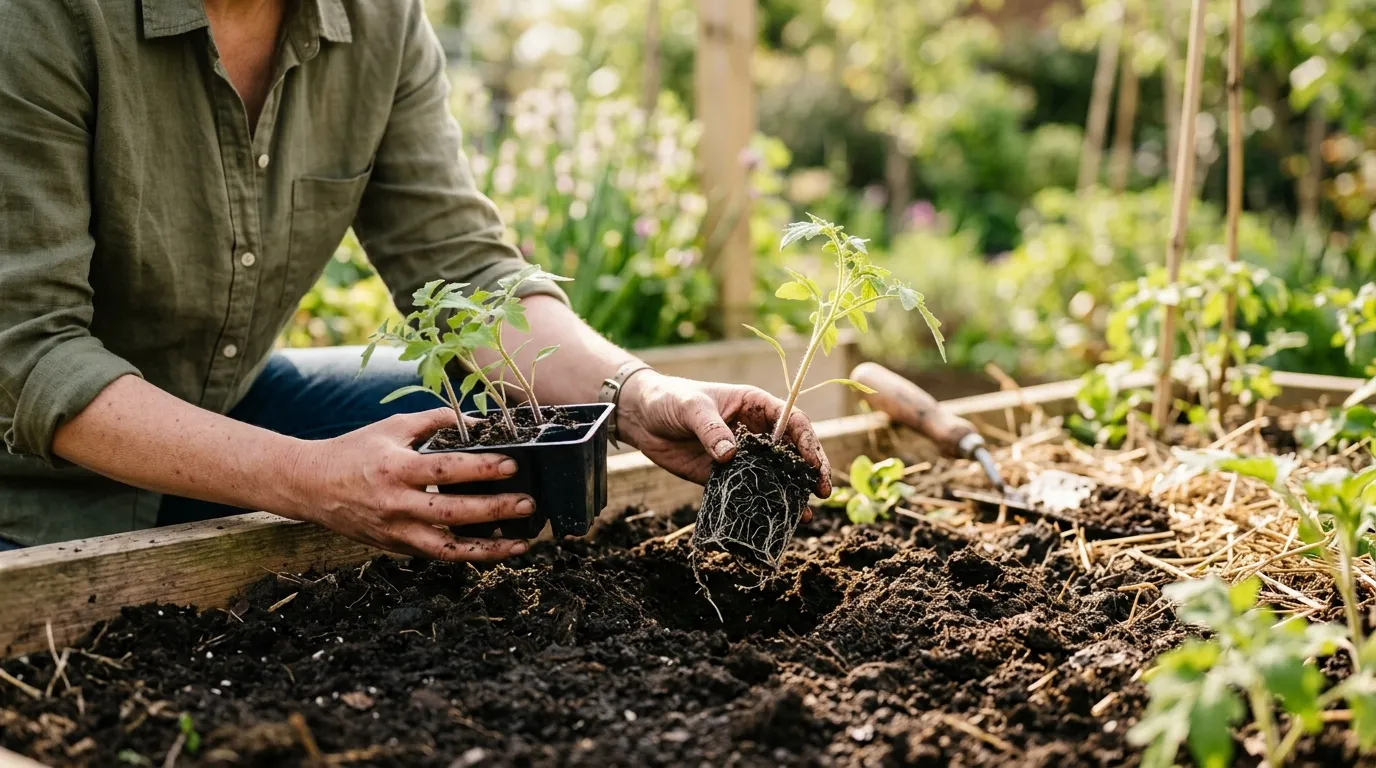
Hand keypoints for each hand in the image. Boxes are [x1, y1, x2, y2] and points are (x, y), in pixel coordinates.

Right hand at [283, 409, 533, 561]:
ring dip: (488, 549)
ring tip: (521, 544)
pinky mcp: (396, 548)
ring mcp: (395, 531)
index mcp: (395, 469)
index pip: (444, 470)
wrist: (311, 486)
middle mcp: (395, 504)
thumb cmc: (355, 452)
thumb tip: (475, 421)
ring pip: (447, 548)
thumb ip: (433, 421)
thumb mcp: (392, 428)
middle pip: (452, 513)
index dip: (480, 469)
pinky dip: (468, 556)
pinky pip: (437, 556)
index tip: (511, 464)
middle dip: (494, 510)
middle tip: (527, 504)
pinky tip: (495, 551)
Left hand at [616, 372, 831, 499]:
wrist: (641, 417)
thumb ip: (711, 429)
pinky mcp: (724, 476)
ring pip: (775, 474)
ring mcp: (742, 456)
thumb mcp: (691, 407)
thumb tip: (730, 455)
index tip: (814, 463)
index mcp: (755, 406)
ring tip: (804, 513)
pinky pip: (748, 491)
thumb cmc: (670, 399)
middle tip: (822, 491)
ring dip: (791, 492)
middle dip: (811, 470)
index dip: (808, 441)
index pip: (792, 422)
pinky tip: (774, 520)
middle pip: (792, 451)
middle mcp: (755, 431)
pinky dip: (761, 504)